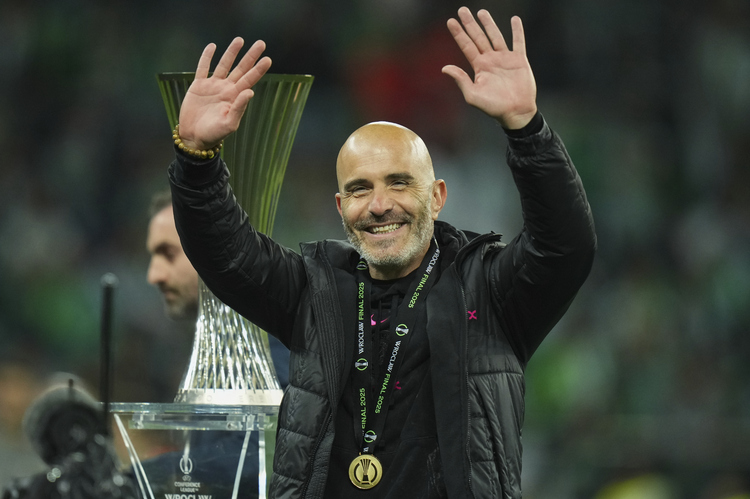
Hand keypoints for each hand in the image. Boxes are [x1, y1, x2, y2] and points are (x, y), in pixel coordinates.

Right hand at [177, 38, 271, 150]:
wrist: (194, 137)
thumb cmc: (214, 134)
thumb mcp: (229, 124)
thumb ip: (239, 108)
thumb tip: (250, 91)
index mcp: (235, 97)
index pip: (250, 80)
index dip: (258, 69)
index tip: (268, 59)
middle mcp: (226, 89)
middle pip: (241, 68)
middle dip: (250, 56)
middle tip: (261, 43)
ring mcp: (213, 86)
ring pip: (224, 64)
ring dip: (231, 52)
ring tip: (240, 40)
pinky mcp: (198, 86)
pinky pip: (203, 68)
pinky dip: (207, 57)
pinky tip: (212, 46)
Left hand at [442, 7, 536, 129]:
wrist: (516, 112)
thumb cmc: (493, 108)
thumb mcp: (472, 95)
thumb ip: (460, 80)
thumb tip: (444, 68)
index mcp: (479, 67)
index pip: (466, 46)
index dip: (459, 34)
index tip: (451, 21)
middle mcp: (490, 60)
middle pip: (478, 38)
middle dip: (470, 24)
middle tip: (462, 10)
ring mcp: (505, 58)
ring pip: (495, 36)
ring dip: (489, 24)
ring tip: (481, 12)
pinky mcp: (519, 60)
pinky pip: (518, 42)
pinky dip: (517, 31)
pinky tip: (514, 19)